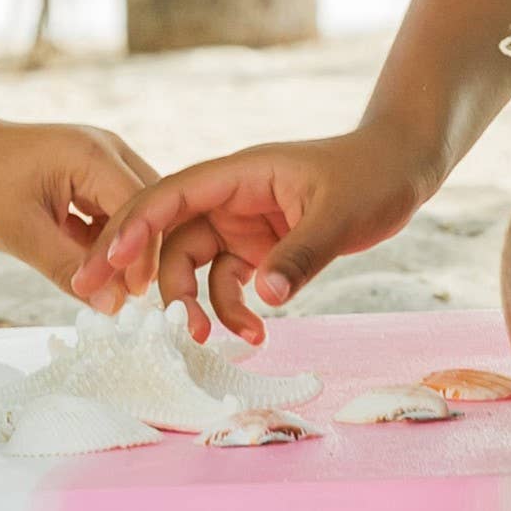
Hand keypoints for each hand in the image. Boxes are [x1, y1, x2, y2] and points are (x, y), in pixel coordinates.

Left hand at [0, 114, 164, 295]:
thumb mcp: (22, 233)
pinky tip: (91, 270)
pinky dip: (105, 242)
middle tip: (124, 300)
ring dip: (121, 250)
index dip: (139, 256)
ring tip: (107, 290)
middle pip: (145, 209)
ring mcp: (99, 159)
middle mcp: (106, 149)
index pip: (139, 210)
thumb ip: (69, 269)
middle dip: (137, 254)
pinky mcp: (88, 174)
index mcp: (93, 153)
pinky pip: (112, 211)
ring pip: (132, 213)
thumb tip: (112, 307)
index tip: (129, 299)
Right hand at [72, 128, 437, 340]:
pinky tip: (256, 333)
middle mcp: (231, 197)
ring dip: (195, 303)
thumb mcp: (338, 217)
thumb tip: (265, 298)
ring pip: (195, 264)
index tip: (109, 259)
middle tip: (117, 314)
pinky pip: (229, 282)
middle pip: (172, 235)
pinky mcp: (260, 247)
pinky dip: (234, 309)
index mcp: (239, 174)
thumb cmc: (371, 176)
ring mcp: (243, 223)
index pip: (173, 194)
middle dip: (147, 275)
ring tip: (207, 340)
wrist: (401, 169)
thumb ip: (299, 257)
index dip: (137, 225)